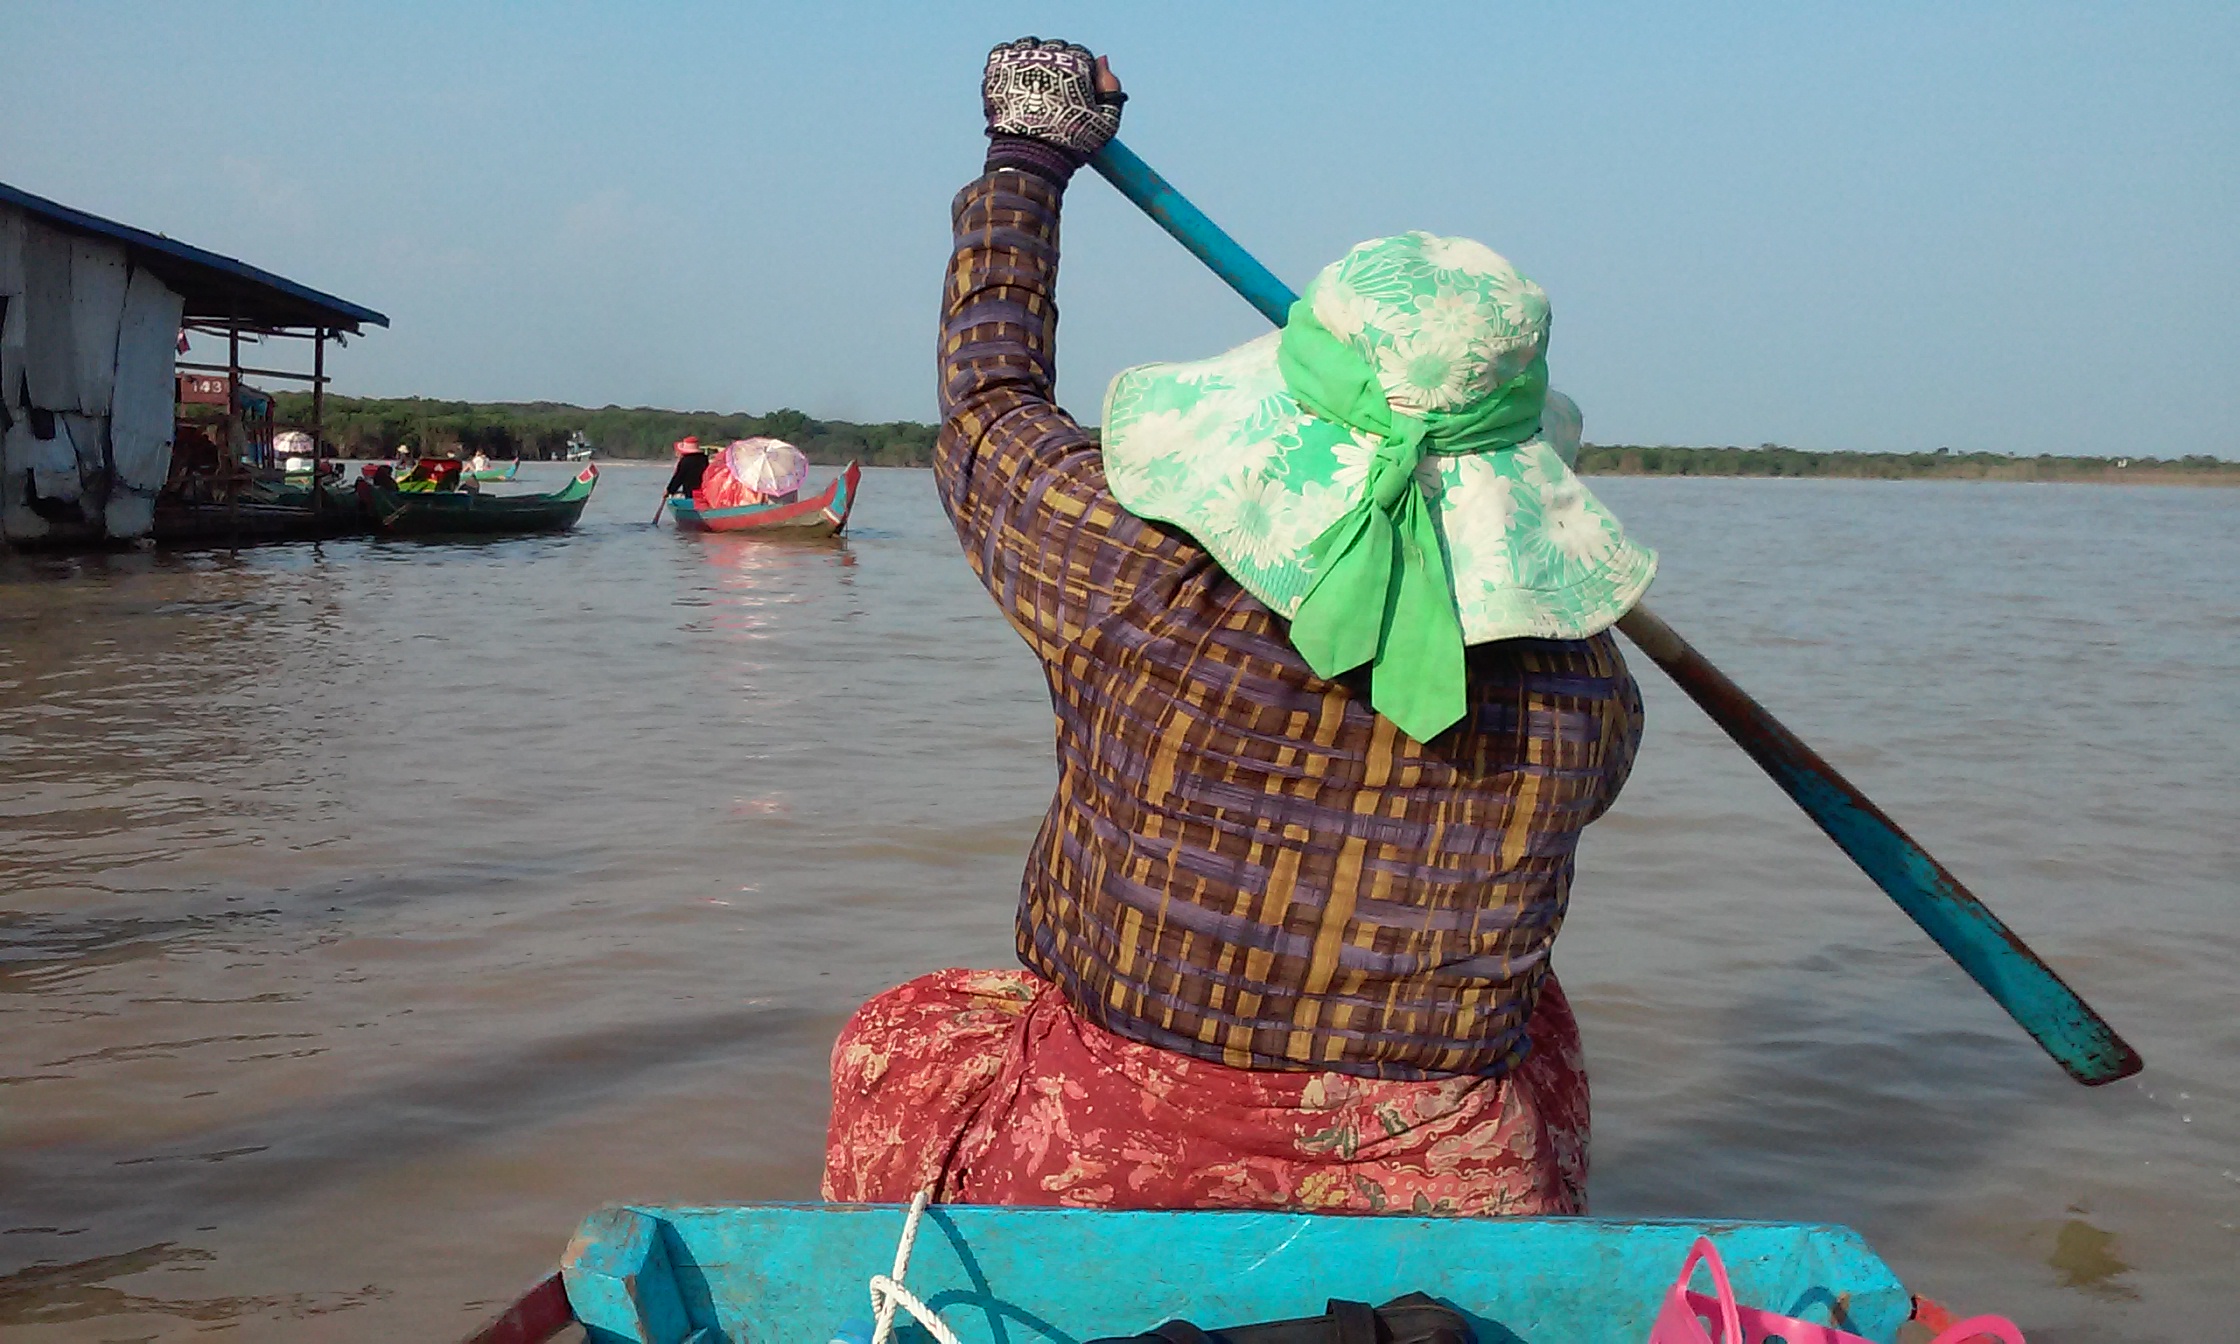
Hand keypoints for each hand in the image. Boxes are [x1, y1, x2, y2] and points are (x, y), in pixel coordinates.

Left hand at [981, 38, 1124, 167]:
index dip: (1078, 74)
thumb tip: (1102, 59)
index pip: (1080, 54)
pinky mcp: (999, 65)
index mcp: (1077, 64)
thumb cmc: (1071, 143)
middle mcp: (1049, 55)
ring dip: (1032, 60)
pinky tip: (1013, 82)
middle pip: (1055, 49)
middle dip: (1055, 66)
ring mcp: (1022, 58)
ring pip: (1029, 47)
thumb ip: (1111, 88)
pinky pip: (1004, 51)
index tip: (1071, 92)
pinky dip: (1008, 62)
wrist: (1030, 157)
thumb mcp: (1106, 122)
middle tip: (1049, 93)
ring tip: (1030, 86)